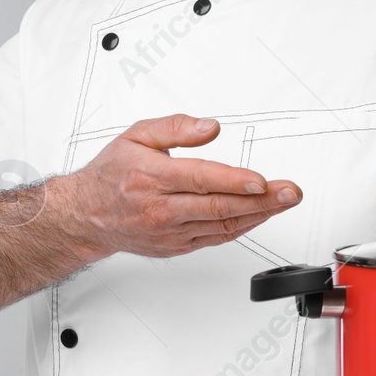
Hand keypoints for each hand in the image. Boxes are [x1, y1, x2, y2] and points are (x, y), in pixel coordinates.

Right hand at [61, 114, 301, 260]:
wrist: (85, 217)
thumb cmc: (111, 175)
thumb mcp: (136, 136)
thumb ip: (175, 128)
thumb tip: (211, 128)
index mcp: (151, 178)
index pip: (201, 180)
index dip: (235, 181)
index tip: (263, 181)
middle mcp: (161, 209)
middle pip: (219, 207)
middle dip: (261, 200)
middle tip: (290, 193)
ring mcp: (169, 232)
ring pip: (221, 226)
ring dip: (258, 215)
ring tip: (284, 202)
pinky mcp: (176, 247)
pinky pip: (215, 238)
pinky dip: (240, 227)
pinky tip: (258, 216)